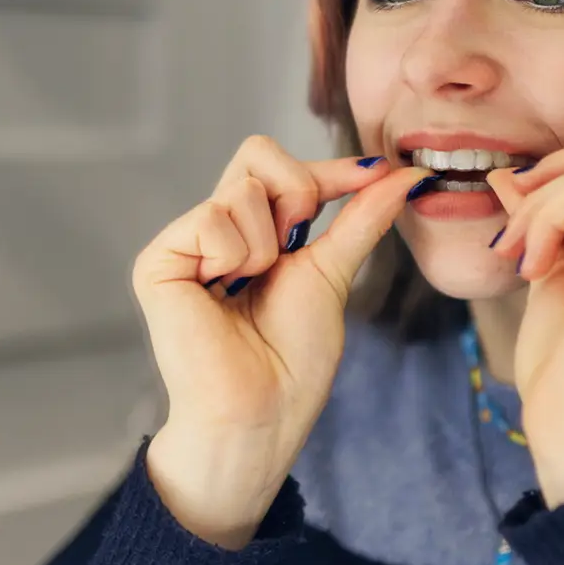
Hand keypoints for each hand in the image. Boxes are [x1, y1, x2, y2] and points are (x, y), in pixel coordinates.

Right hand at [132, 136, 428, 547]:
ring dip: (267, 245)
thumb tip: (404, 175)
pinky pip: (212, 217)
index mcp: (253, 233)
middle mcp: (215, 230)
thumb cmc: (294, 361)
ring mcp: (184, 243)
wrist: (263, 409)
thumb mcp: (332, 272)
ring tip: (249, 289)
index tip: (375, 172)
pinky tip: (222, 294)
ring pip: (242, 188)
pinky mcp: (159, 260)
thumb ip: (361, 218)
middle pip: (257, 154)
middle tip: (293, 251)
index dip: (329, 168)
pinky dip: (235, 257)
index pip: (283, 169)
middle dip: (298, 195)